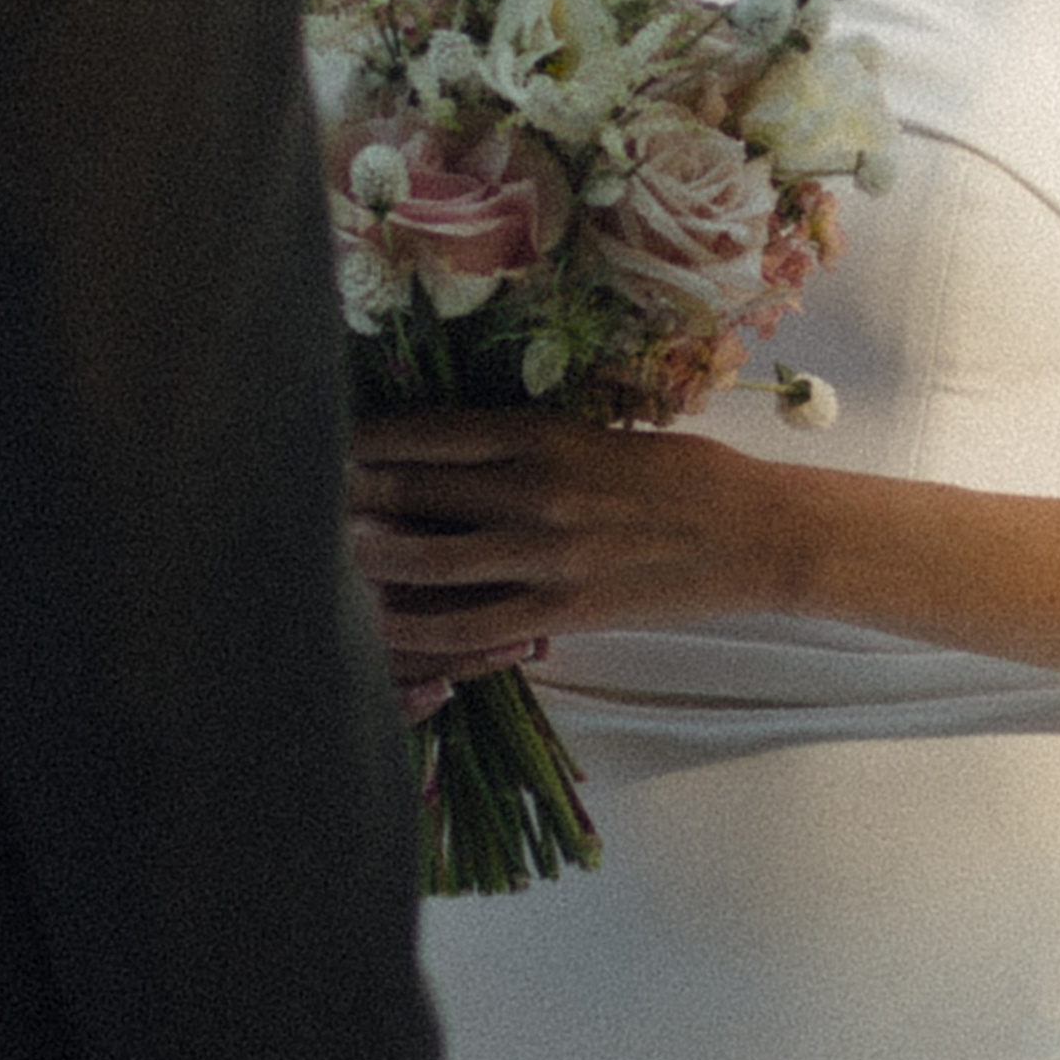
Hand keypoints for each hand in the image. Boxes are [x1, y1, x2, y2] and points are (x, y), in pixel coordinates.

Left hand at [348, 407, 800, 670]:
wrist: (754, 533)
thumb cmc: (682, 473)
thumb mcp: (597, 433)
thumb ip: (527, 443)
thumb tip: (450, 452)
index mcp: (542, 433)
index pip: (429, 431)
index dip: (368, 438)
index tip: (329, 438)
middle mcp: (533, 489)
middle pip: (414, 490)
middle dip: (351, 494)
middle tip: (304, 494)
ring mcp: (544, 555)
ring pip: (426, 560)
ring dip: (368, 558)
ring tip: (327, 555)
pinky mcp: (561, 611)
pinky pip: (468, 628)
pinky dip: (418, 628)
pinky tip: (385, 624)